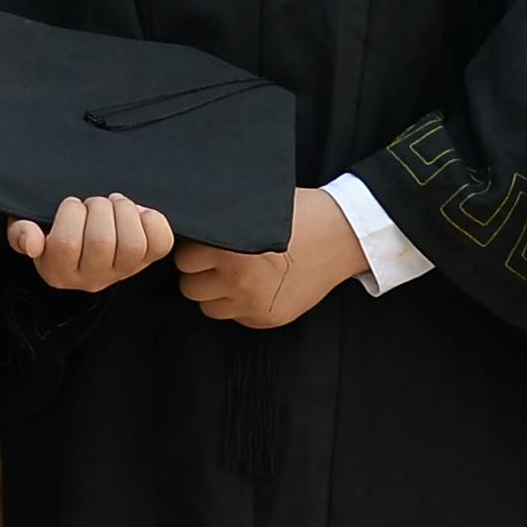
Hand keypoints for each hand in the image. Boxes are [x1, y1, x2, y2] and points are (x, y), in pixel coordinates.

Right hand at [9, 193, 175, 292]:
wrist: (81, 231)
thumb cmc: (51, 227)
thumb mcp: (26, 226)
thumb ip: (20, 232)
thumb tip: (31, 243)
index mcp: (57, 271)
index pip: (65, 243)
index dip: (70, 213)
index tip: (71, 203)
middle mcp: (91, 279)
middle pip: (101, 242)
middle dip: (98, 208)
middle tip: (94, 202)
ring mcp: (122, 273)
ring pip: (132, 244)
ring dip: (125, 212)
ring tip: (115, 204)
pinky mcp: (148, 262)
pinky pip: (160, 244)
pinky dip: (152, 220)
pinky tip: (136, 213)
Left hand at [176, 187, 367, 330]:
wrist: (342, 236)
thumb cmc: (300, 213)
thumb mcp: (256, 207)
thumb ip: (220, 221)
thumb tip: (185, 226)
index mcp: (230, 249)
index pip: (184, 258)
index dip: (193, 248)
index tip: (206, 242)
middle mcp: (239, 280)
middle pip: (189, 286)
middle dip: (200, 272)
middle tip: (218, 258)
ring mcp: (253, 304)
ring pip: (207, 306)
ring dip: (215, 292)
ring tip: (234, 274)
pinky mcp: (267, 319)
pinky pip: (234, 317)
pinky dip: (238, 304)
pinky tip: (255, 285)